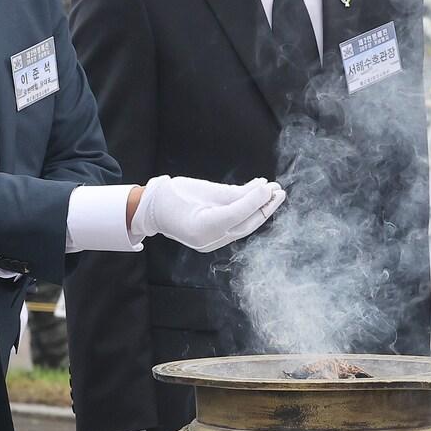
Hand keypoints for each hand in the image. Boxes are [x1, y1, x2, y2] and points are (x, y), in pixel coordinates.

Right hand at [130, 175, 284, 252]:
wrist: (151, 210)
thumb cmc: (173, 195)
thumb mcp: (204, 189)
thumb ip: (232, 193)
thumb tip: (259, 190)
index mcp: (202, 227)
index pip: (237, 215)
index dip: (256, 201)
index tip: (269, 188)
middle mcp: (209, 239)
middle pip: (245, 225)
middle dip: (264, 208)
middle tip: (279, 192)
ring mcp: (211, 242)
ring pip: (243, 227)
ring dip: (259, 210)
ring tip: (274, 193)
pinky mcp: (213, 239)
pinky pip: (235, 226)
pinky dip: (246, 213)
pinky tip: (256, 198)